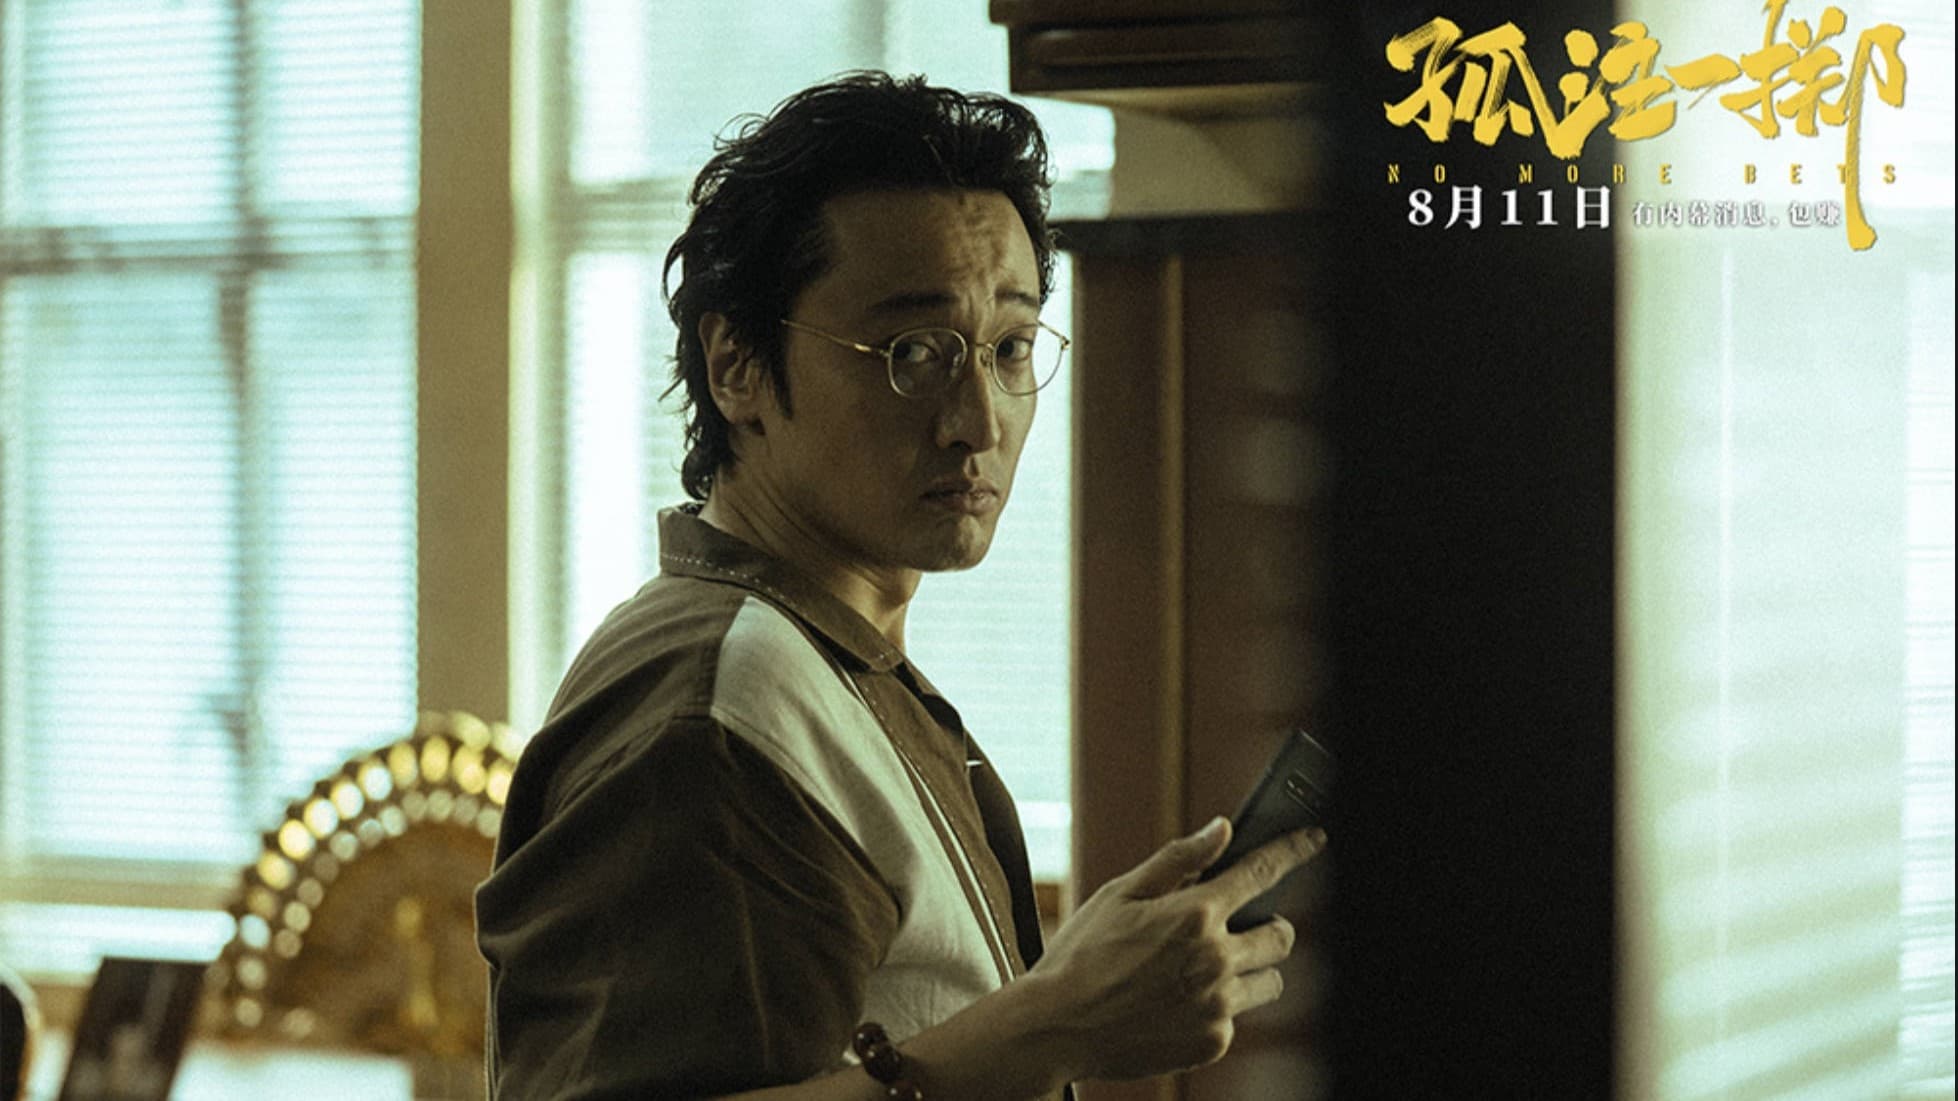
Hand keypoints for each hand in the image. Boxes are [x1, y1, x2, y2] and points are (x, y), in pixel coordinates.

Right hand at [1026, 817, 1327, 1082]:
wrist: (1056, 1028)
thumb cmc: (1081, 955)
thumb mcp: (1121, 893)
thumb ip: (1178, 860)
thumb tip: (1221, 829)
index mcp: (1194, 914)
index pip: (1261, 873)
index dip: (1293, 851)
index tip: (1313, 839)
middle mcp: (1216, 960)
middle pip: (1282, 937)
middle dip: (1268, 927)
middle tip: (1238, 928)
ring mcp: (1217, 1005)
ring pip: (1269, 982)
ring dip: (1249, 971)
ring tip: (1203, 971)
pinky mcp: (1212, 1042)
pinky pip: (1236, 1018)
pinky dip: (1218, 1008)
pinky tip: (1177, 1003)